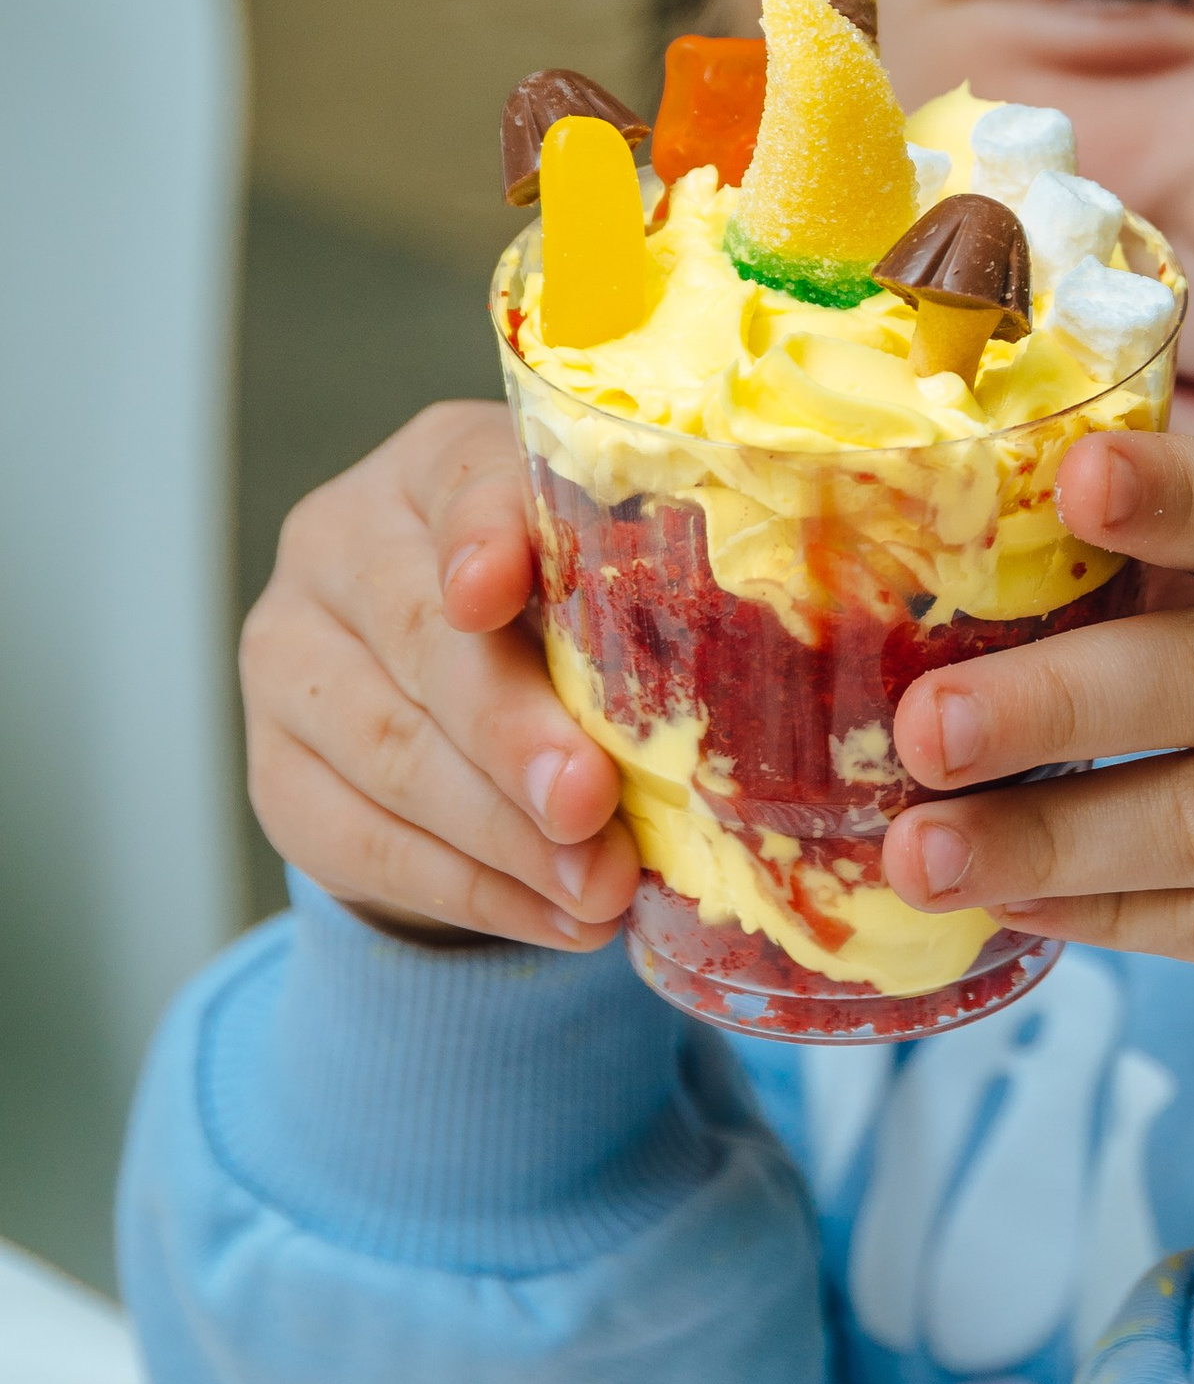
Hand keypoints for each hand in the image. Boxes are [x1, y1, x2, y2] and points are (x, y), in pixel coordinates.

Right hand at [239, 403, 637, 952]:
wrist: (452, 708)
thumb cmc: (563, 620)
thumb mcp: (605, 586)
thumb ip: (640, 610)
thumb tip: (727, 714)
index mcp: (437, 465)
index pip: (460, 482)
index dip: (483, 537)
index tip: (493, 593)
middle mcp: (340, 543)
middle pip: (419, 637)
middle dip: (511, 733)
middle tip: (591, 803)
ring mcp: (289, 658)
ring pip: (387, 751)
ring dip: (505, 837)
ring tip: (600, 889)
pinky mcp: (276, 771)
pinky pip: (365, 842)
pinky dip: (473, 891)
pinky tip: (556, 918)